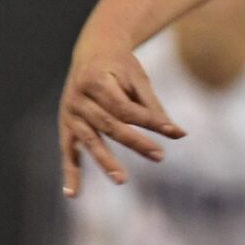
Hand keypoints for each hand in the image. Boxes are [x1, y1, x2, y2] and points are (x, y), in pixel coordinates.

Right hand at [57, 39, 184, 196]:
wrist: (93, 50)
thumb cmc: (121, 65)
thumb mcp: (138, 77)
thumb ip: (153, 106)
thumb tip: (179, 134)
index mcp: (95, 80)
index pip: (125, 107)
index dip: (149, 120)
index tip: (174, 132)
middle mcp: (78, 97)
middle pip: (109, 125)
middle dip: (135, 141)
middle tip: (159, 156)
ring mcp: (69, 113)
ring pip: (90, 140)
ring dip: (105, 161)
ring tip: (122, 179)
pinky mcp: (65, 126)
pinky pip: (68, 153)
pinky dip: (70, 173)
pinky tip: (73, 194)